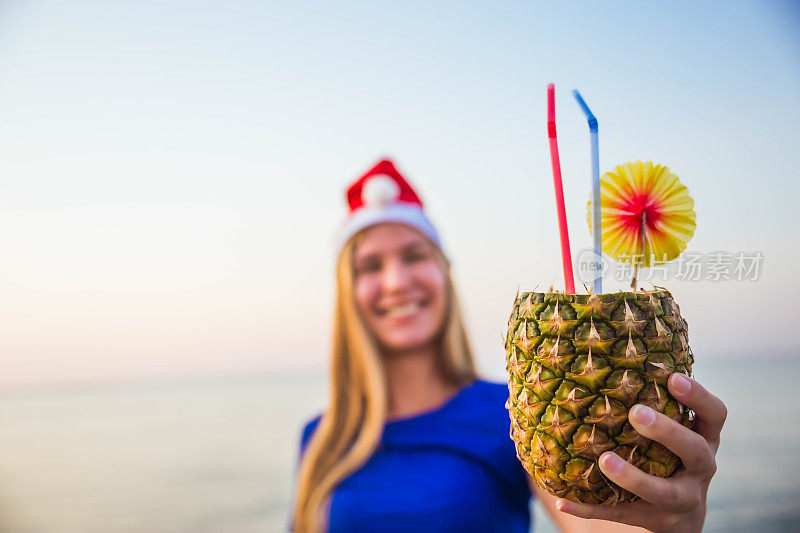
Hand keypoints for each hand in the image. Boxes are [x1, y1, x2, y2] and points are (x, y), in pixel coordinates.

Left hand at [554, 373, 726, 532]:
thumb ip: (656, 402)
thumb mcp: (675, 431)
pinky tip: (562, 499)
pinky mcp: (657, 521)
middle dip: (667, 431)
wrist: (680, 516)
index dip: (699, 396)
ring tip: (604, 460)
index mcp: (704, 439)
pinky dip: (590, 508)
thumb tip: (606, 354)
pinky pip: (621, 514)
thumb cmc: (668, 455)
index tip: (673, 377)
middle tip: (636, 413)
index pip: (715, 415)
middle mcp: (700, 468)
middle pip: (693, 450)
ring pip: (662, 492)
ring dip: (633, 477)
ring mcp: (682, 499)